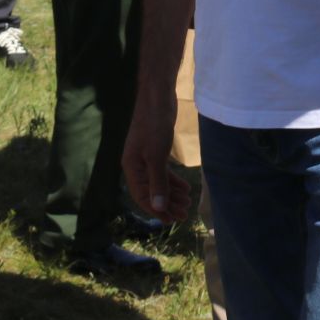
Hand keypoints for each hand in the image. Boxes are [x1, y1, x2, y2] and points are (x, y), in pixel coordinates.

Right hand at [121, 84, 190, 223]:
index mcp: (131, 167)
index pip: (141, 196)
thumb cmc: (154, 126)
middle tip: (184, 215)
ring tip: (187, 203)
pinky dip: (173, 181)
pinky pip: (163, 172)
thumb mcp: (156, 156)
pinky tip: (185, 188)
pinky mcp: (156, 151)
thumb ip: (157, 182)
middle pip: (151, 192)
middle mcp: (136, 165)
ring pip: (158, 182)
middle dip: (167, 204)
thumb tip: (159, 207)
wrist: (157, 98)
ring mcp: (145, 158)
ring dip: (172, 194)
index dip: (156, 210)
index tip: (171, 220)